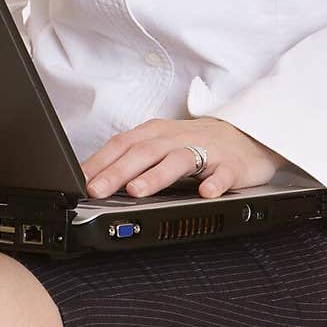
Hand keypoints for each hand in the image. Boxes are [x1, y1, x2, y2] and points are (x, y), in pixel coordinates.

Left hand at [79, 117, 290, 199]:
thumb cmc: (197, 143)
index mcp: (157, 134)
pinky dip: (214, 183)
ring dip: (157, 176)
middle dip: (118, 172)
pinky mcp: (231, 166)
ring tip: (137, 191)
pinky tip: (205, 193)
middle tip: (97, 190)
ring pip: (179, 161)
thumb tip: (92, 178)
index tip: (78, 180)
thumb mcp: (161, 146)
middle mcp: (178, 139)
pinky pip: (223, 175)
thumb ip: (131, 159)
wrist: (248, 137)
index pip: (123, 144)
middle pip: (145, 152)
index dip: (100, 162)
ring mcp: (206, 151)